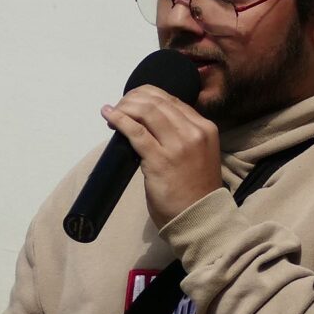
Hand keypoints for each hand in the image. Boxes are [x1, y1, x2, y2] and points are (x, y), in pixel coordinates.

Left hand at [102, 85, 222, 227]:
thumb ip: (183, 135)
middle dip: (133, 98)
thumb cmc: (195, 189)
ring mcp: (178, 145)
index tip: (133, 101)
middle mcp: (194, 132)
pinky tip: (108, 115)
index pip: (173, 100)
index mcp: (205, 128)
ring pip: (146, 112)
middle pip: (158, 102)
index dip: (148, 96)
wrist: (199, 217)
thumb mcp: (198, 153)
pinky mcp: (159, 160)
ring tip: (113, 111)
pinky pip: (135, 132)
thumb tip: (151, 122)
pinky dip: (119, 119)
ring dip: (125, 106)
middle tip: (120, 105)